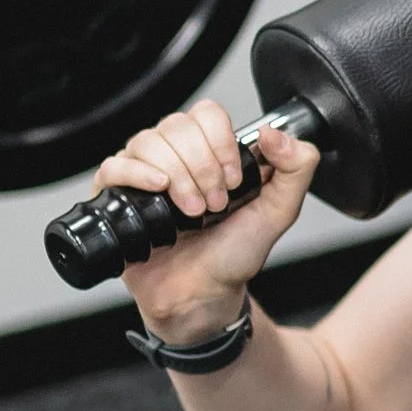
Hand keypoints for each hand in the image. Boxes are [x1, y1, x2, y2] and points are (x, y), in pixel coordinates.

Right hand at [99, 98, 318, 341]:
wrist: (202, 296)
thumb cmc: (233, 257)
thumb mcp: (279, 212)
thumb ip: (297, 168)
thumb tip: (274, 131)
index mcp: (212, 152)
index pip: (207, 114)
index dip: (220, 142)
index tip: (234, 180)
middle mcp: (176, 157)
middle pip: (177, 126)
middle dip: (201, 166)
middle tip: (214, 204)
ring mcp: (145, 174)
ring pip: (147, 141)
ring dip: (176, 175)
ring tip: (192, 212)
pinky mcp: (118, 196)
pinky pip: (114, 164)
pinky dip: (136, 172)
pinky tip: (158, 189)